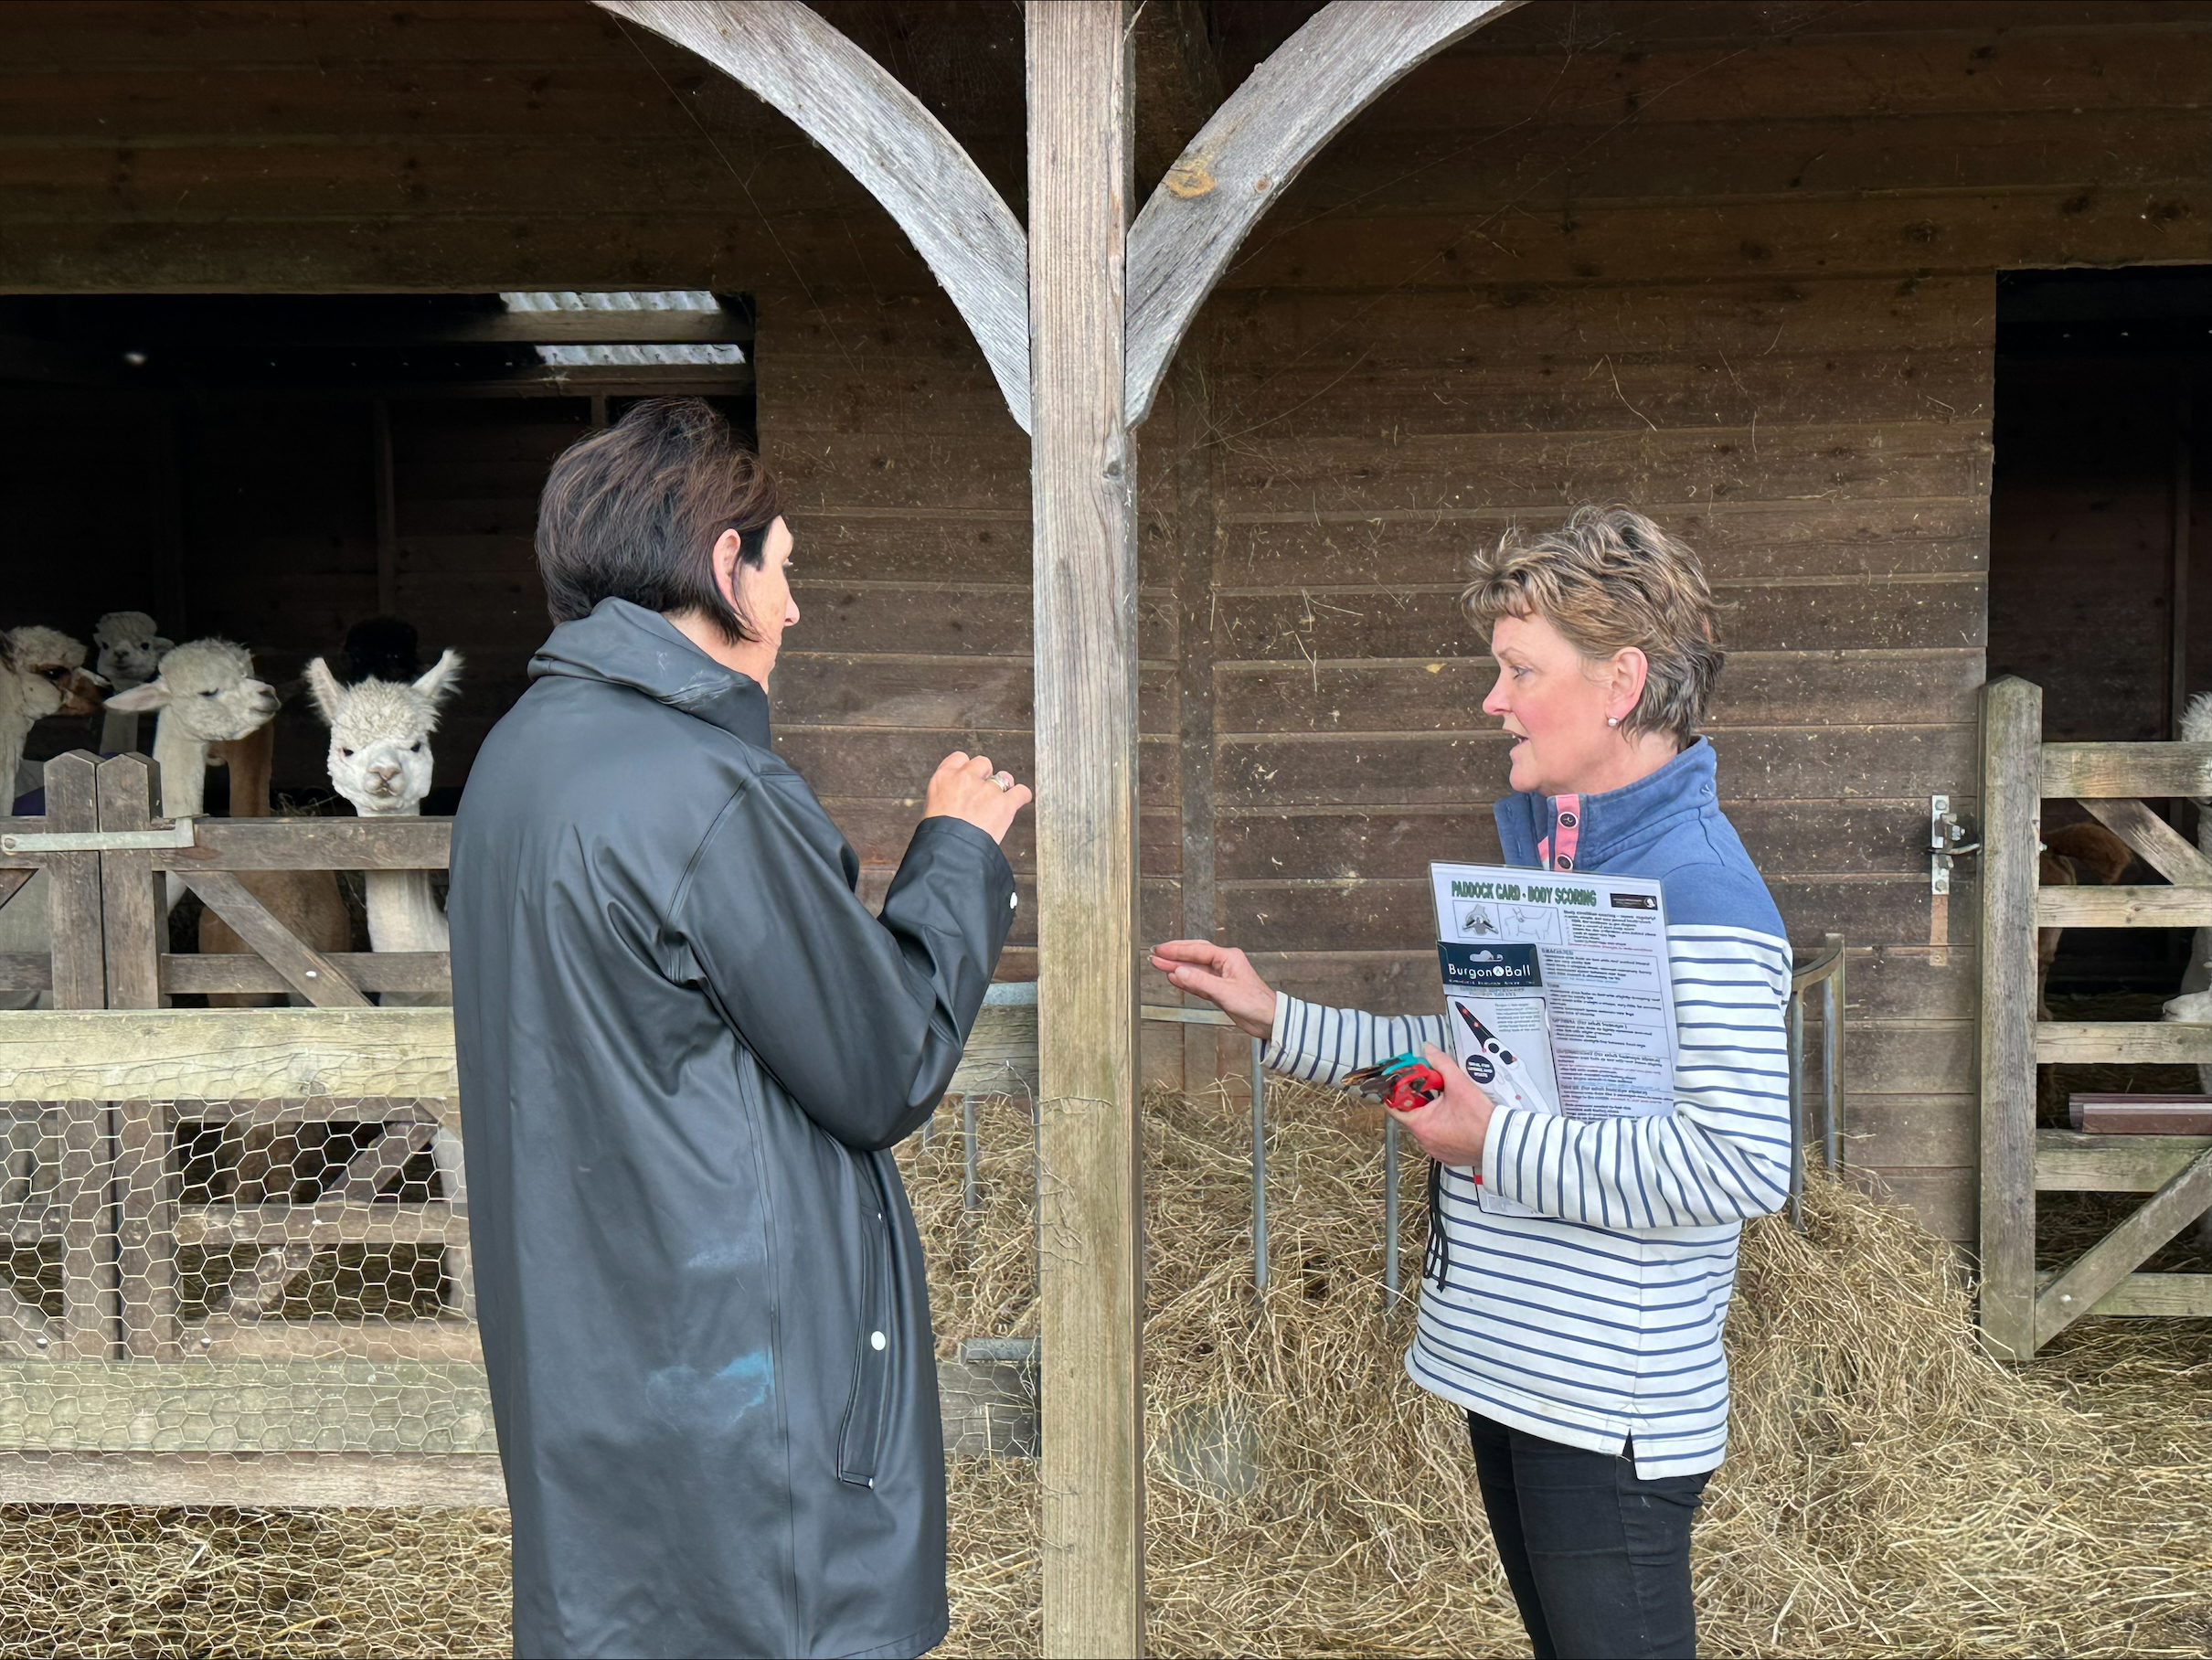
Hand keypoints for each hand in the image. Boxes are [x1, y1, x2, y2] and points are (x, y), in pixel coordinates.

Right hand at [925, 752, 1031, 843]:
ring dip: (1004, 785)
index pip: (959, 758)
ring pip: (1003, 776)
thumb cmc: (937, 836)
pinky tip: (1019, 800)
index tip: (969, 775)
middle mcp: (966, 779)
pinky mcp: (1004, 804)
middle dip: (985, 775)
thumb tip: (953, 802)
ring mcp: (987, 790)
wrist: (948, 850)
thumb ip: (945, 798)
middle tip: (982, 791)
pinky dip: (1022, 796)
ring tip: (1000, 798)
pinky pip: (1021, 792)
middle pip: (982, 762)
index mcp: (944, 778)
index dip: (966, 767)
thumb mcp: (931, 809)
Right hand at [1148, 940, 1277, 1038]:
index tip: (1161, 950)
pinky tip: (1174, 978)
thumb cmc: (1256, 1003)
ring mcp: (1220, 977)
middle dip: (1174, 954)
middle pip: (1193, 955)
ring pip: (1194, 969)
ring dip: (1176, 967)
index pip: (1197, 951)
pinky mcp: (1218, 990)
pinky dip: (1185, 981)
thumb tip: (1178, 971)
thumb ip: (1200, 981)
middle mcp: (1223, 964)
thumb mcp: (1225, 992)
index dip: (1177, 950)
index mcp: (1228, 957)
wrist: (1269, 1020)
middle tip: (1155, 953)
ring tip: (1158, 963)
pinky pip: (1197, 982)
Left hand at [1390, 1043, 1496, 1168]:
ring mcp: (1434, 1151)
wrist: (1499, 1142)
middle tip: (1431, 1090)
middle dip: (1420, 1102)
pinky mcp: (1446, 1156)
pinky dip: (1442, 1130)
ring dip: (1432, 1117)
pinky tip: (1455, 1121)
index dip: (1396, 1094)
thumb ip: (1441, 1063)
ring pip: (1426, 1129)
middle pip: (1412, 1116)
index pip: (1395, 1108)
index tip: (1402, 1085)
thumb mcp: (1458, 1084)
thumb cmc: (1479, 1117)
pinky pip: (1437, 1140)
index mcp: (1420, 1124)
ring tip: (1446, 1105)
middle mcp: (1423, 1141)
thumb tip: (1428, 1049)